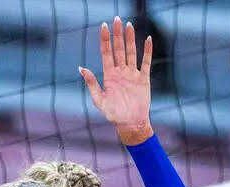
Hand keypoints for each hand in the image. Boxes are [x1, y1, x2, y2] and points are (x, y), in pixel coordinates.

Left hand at [80, 18, 153, 145]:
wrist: (131, 124)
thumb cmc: (113, 115)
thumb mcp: (99, 100)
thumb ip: (91, 84)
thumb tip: (81, 68)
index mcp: (109, 75)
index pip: (106, 52)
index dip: (105, 39)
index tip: (103, 25)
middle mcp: (120, 72)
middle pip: (118, 49)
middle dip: (117, 34)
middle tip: (116, 19)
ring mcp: (132, 75)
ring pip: (131, 52)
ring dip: (130, 39)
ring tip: (129, 25)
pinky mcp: (143, 79)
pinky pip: (146, 63)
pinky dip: (147, 51)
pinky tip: (147, 39)